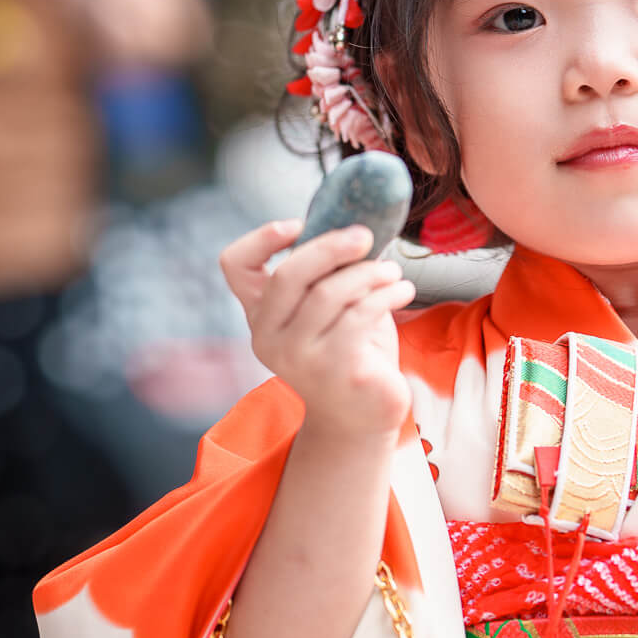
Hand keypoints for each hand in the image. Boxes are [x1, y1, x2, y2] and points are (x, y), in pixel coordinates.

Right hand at [220, 220, 416, 439]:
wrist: (361, 416)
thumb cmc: (349, 350)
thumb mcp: (330, 307)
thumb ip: (328, 273)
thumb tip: (356, 222)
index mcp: (261, 315)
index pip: (236, 265)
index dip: (262, 238)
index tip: (300, 224)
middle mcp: (269, 337)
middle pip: (289, 275)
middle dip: (330, 247)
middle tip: (365, 235)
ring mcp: (298, 358)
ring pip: (330, 294)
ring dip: (369, 273)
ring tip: (393, 271)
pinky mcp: (334, 371)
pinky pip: (360, 316)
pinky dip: (386, 294)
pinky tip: (402, 290)